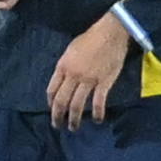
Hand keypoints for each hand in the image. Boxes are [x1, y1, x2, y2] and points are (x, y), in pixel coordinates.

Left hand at [45, 11, 131, 128]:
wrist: (109, 33)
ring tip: (73, 127)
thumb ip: (65, 66)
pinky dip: (97, 113)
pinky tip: (96, 120)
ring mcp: (88, 80)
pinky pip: (98, 102)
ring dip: (74, 119)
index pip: (52, 89)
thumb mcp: (70, 51)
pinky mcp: (104, 83)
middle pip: (61, 100)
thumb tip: (63, 80)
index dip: (50, 103)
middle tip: (57, 125)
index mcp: (62, 67)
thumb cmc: (89, 38)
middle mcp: (73, 76)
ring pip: (77, 105)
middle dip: (57, 115)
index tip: (52, 109)